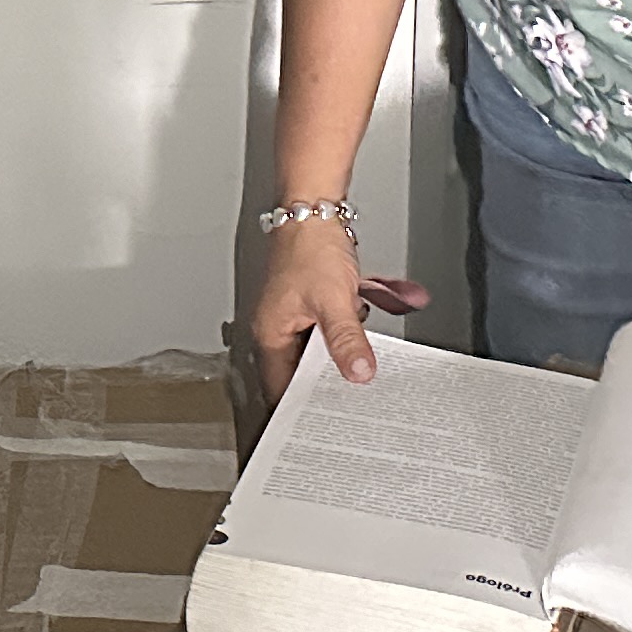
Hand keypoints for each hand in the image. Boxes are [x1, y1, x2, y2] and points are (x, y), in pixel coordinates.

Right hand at [244, 214, 430, 395]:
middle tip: (349, 399)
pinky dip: (342, 337)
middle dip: (326, 384)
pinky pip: (325, 333)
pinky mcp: (309, 305)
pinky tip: (360, 336)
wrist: (313, 209)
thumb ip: (346, 340)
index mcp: (271, 334)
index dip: (302, 408)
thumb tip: (359, 373)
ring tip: (359, 369)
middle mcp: (277, 329)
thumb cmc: (311, 247)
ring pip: (316, 353)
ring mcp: (293, 317)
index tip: (323, 422)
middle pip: (301, 373)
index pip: (282, 387)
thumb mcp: (334, 300)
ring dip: (337, 357)